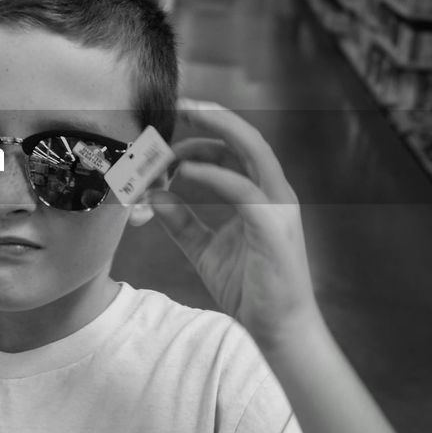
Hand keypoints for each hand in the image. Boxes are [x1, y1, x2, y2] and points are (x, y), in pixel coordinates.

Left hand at [148, 99, 323, 355]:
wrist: (278, 329)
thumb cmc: (248, 288)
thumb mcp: (203, 248)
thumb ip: (181, 221)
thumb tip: (153, 196)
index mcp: (261, 193)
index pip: (233, 148)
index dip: (199, 135)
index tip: (164, 133)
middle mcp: (274, 191)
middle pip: (245, 136)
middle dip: (210, 114)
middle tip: (174, 102)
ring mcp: (278, 205)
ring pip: (251, 148)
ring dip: (214, 128)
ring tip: (183, 115)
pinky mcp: (273, 225)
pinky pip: (242, 189)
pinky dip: (213, 174)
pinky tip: (184, 170)